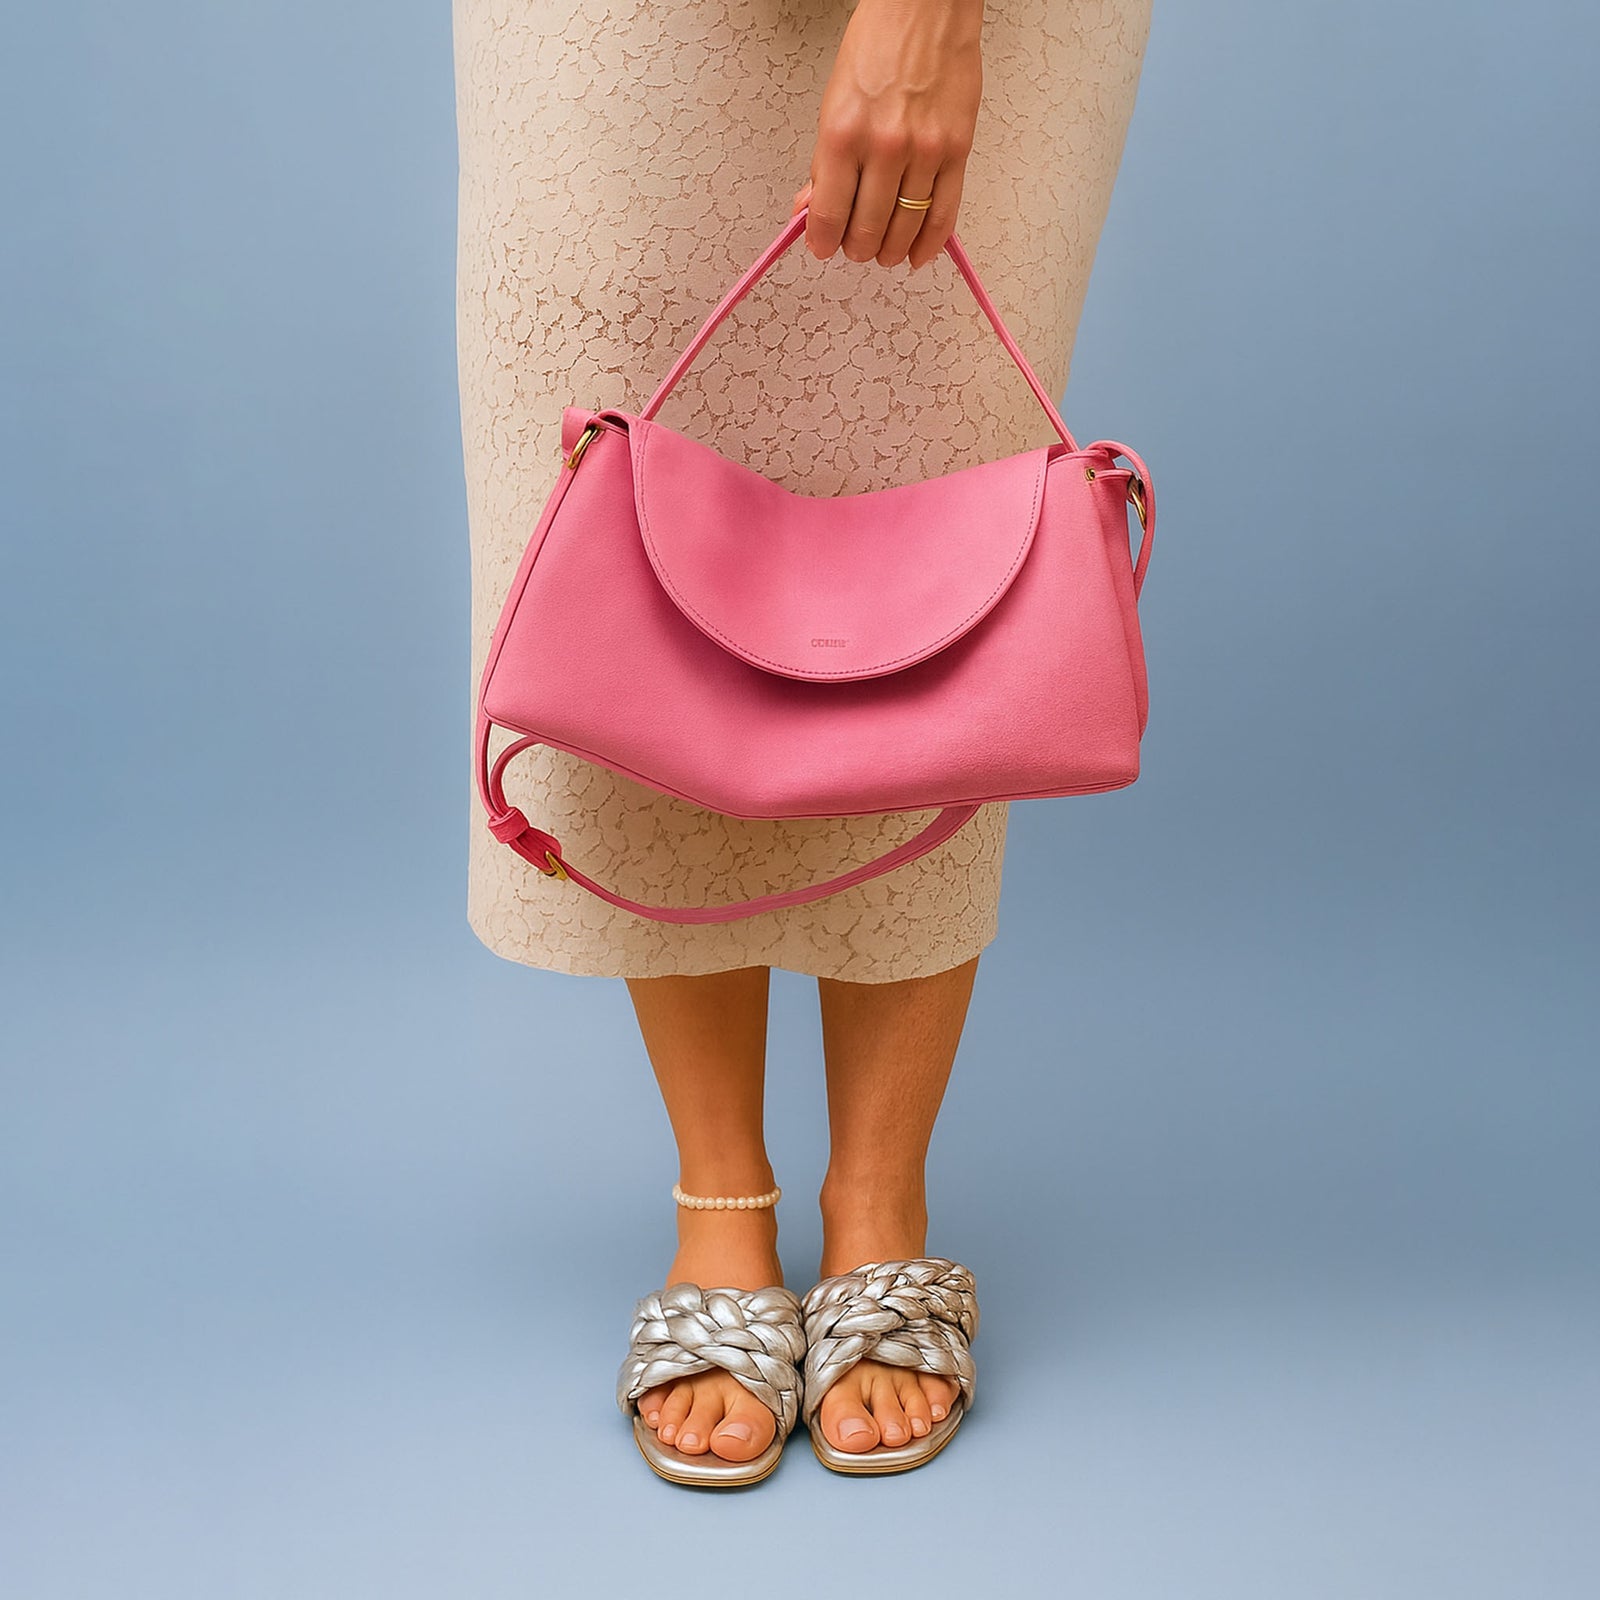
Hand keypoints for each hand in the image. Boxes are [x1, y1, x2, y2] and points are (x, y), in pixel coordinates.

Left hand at [790, 0, 984, 270]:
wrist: (927, 9)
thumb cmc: (879, 45)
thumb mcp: (834, 102)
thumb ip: (824, 162)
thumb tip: (811, 206)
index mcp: (843, 134)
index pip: (828, 213)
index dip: (822, 241)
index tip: (822, 247)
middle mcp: (884, 146)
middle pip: (866, 230)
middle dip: (857, 248)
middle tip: (855, 248)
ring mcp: (924, 152)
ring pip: (904, 228)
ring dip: (889, 251)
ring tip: (883, 252)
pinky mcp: (957, 151)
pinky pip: (943, 214)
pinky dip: (929, 244)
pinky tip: (917, 254)